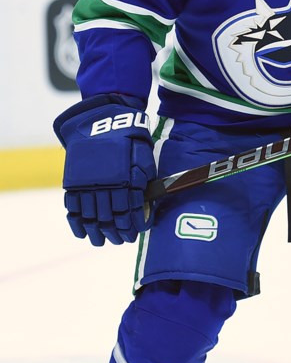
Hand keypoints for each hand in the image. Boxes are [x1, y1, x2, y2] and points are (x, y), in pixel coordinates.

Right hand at [53, 94, 155, 245]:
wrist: (100, 120)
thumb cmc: (128, 138)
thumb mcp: (143, 156)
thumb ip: (144, 180)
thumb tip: (145, 203)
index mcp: (125, 178)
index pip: (131, 210)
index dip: (135, 224)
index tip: (138, 232)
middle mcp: (105, 184)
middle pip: (111, 217)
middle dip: (118, 232)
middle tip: (122, 241)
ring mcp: (86, 183)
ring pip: (91, 216)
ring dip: (97, 232)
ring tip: (103, 242)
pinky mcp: (73, 181)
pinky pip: (72, 207)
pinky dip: (76, 223)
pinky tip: (82, 232)